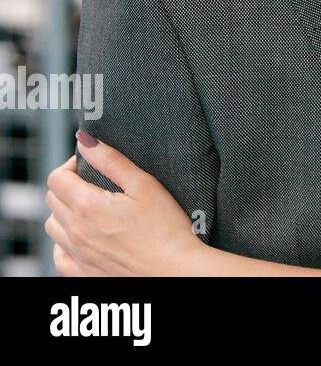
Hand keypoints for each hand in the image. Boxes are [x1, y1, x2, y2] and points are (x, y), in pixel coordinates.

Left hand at [45, 131, 209, 275]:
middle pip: (52, 199)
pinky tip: (85, 237)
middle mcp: (75, 232)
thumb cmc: (167, 229)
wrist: (175, 271)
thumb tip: (85, 141)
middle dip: (68, 185)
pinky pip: (59, 255)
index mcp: (87, 207)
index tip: (90, 164)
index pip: (56, 178)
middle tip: (95, 183)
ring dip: (65, 212)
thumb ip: (111, 161)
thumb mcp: (145, 185)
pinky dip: (65, 242)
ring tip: (93, 209)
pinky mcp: (83, 273)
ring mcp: (77, 255)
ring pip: (52, 226)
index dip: (71, 165)